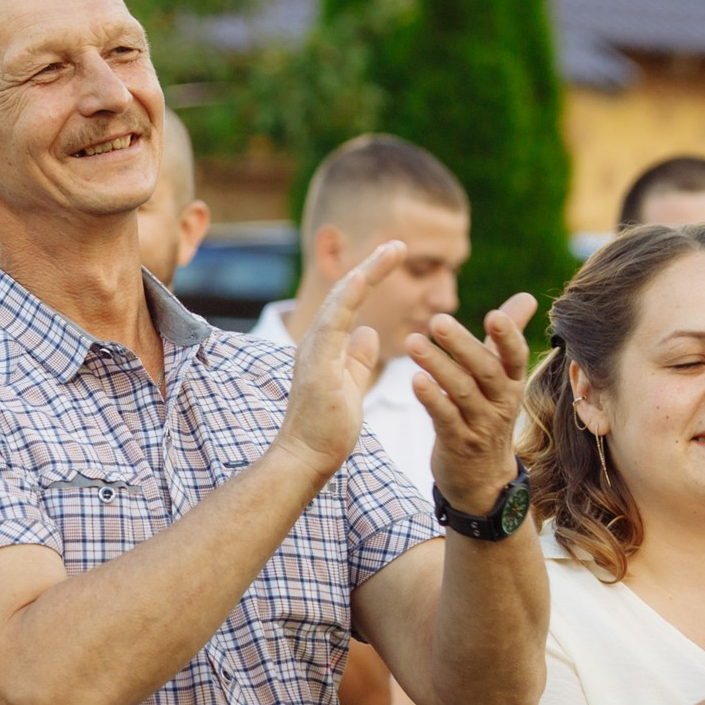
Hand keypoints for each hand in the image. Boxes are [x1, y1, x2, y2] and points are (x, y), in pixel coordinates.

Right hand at [274, 241, 399, 483]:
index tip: (394, 258)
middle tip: (399, 245)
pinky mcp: (316, 364)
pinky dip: (348, 297)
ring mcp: (313, 351)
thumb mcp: (351, 386)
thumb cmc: (326, 429)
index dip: (371, 278)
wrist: (305, 459)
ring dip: (366, 272)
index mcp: (326, 347)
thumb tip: (370, 333)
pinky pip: (333, 323)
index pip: (350, 303)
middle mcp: (315, 342)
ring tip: (391, 251)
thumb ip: (358, 359)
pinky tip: (363, 276)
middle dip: (372, 266)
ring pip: (339, 300)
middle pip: (345, 293)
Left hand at [410, 292, 538, 512]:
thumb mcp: (502, 379)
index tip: (494, 314)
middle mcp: (502, 403)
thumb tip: (527, 297)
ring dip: (437, 366)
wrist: (483, 480)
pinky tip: (415, 380)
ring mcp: (481, 425)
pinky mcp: (458, 444)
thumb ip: (506, 338)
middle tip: (438, 320)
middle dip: (462, 345)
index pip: (515, 356)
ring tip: (412, 342)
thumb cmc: (488, 416)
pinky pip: (445, 418)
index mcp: (513, 383)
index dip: (508, 336)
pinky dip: (431, 399)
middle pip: (486, 370)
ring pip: (461, 392)